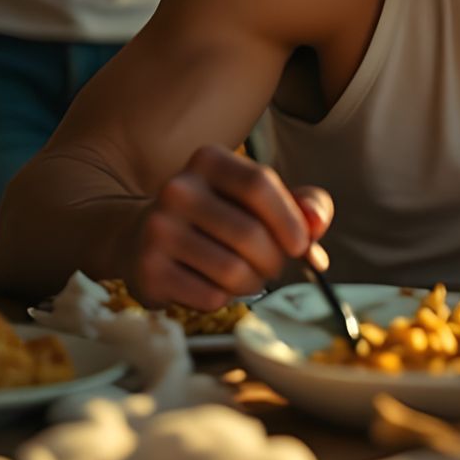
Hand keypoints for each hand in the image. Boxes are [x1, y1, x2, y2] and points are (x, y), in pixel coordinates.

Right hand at [134, 144, 333, 309]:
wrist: (142, 237)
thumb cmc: (217, 217)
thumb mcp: (258, 199)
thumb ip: (301, 204)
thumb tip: (317, 224)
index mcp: (209, 160)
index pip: (259, 184)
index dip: (289, 219)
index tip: (301, 244)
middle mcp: (178, 189)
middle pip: (249, 234)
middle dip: (274, 260)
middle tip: (273, 266)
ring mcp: (159, 229)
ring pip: (232, 271)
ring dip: (252, 283)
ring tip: (245, 277)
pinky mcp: (148, 269)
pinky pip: (209, 297)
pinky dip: (224, 298)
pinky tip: (213, 285)